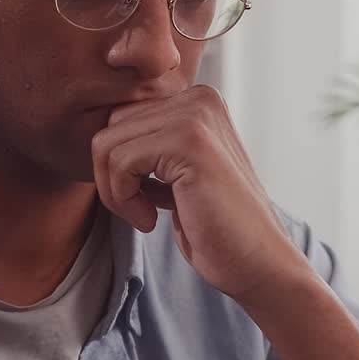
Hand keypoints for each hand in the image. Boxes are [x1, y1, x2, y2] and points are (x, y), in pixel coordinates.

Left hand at [91, 87, 302, 303]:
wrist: (257, 261)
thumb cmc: (216, 228)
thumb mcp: (176, 177)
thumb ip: (149, 151)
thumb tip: (101, 142)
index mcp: (198, 102)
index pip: (123, 119)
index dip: (119, 165)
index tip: (143, 200)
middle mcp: (199, 98)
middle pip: (110, 127)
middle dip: (111, 177)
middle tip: (139, 211)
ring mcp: (195, 116)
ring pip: (107, 144)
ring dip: (115, 191)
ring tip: (144, 217)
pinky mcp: (188, 142)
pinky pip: (119, 162)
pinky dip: (124, 199)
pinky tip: (151, 221)